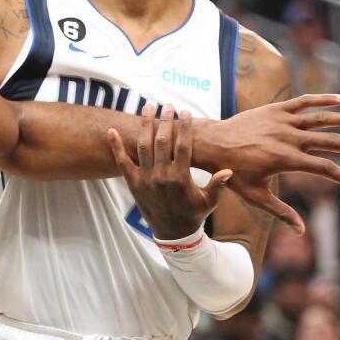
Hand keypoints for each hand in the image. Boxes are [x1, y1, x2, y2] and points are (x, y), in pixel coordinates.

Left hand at [109, 105, 232, 239]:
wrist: (172, 233)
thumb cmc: (194, 214)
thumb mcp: (209, 201)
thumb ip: (217, 185)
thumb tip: (229, 170)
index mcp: (181, 178)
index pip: (183, 147)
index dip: (184, 128)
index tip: (185, 112)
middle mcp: (161, 176)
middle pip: (162, 142)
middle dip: (165, 121)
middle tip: (167, 105)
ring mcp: (145, 179)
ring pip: (143, 147)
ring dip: (144, 125)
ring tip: (147, 108)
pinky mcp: (133, 183)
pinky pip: (122, 163)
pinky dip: (116, 147)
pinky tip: (110, 131)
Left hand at [194, 94, 339, 231]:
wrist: (210, 144)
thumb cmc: (231, 173)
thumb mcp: (255, 196)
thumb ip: (281, 211)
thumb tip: (301, 231)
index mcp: (285, 159)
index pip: (324, 168)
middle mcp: (287, 138)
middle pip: (330, 142)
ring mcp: (282, 122)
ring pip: (322, 118)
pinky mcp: (275, 109)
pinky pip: (303, 102)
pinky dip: (323, 99)